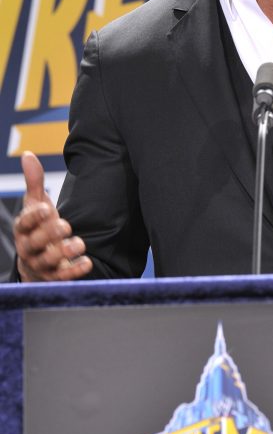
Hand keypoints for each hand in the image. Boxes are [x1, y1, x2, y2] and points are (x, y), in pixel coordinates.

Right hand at [13, 151, 91, 281]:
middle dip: (50, 234)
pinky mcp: (54, 278)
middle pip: (35, 243)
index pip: (24, 224)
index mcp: (24, 230)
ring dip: (64, 252)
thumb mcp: (36, 205)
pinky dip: (74, 271)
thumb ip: (34, 182)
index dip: (34, 217)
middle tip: (66, 225)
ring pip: (48, 262)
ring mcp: (41, 265)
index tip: (47, 209)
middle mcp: (29, 249)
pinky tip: (87, 262)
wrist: (39, 260)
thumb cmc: (38, 228)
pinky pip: (62, 277)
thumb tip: (28, 155)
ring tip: (80, 242)